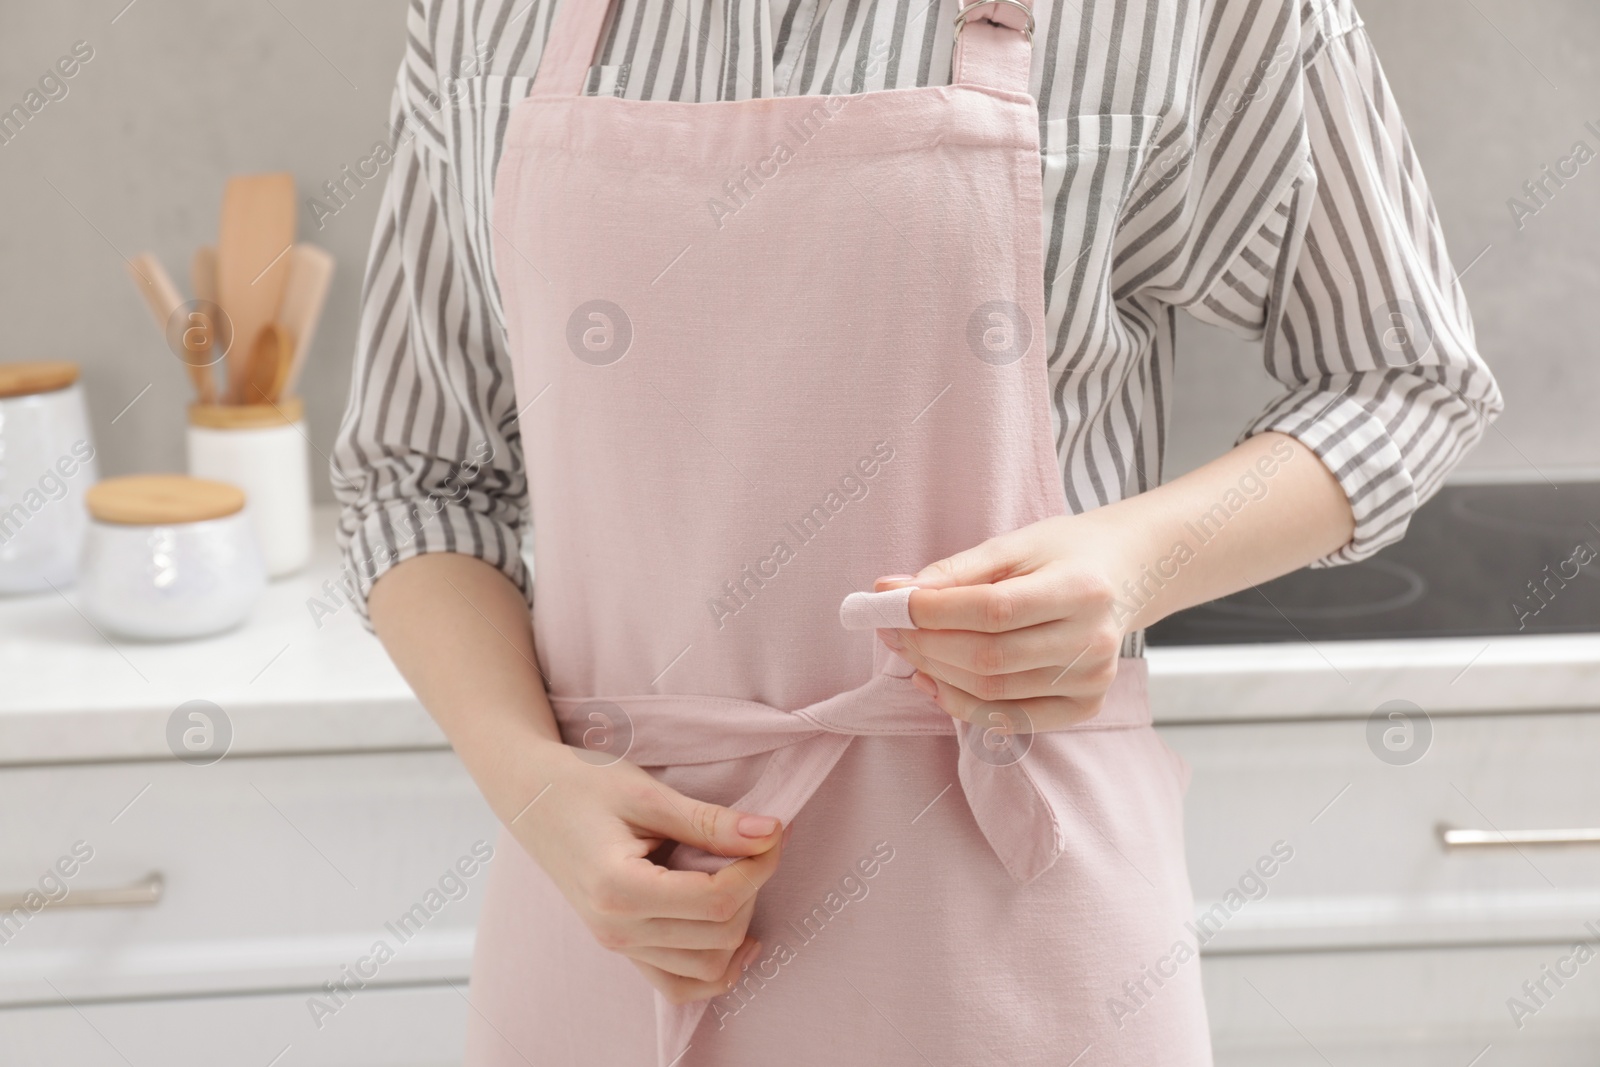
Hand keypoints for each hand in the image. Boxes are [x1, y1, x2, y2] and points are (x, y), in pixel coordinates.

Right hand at [512, 743, 785, 1004]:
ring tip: (739, 877)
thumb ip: (709, 822)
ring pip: (707, 969)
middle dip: (753, 890)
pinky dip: (715, 968)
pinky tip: (737, 935)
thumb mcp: (647, 795)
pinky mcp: (622, 946)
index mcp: (619, 889)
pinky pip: (679, 985)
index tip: (772, 833)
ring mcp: (617, 944)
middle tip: (757, 845)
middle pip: (719, 936)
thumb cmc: (581, 783)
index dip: (759, 867)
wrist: (530, 794)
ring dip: (739, 926)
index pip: (716, 900)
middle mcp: (617, 930)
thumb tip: (769, 833)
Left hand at [877, 513, 1133, 731]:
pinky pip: (1010, 718)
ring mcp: (1093, 680)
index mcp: (1081, 589)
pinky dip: (961, 704)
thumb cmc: (1065, 554)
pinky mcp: (1085, 705)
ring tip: (906, 646)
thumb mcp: (1015, 545)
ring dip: (935, 672)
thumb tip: (892, 593)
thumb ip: (956, 570)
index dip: (935, 611)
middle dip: (926, 643)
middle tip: (889, 626)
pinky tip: (933, 680)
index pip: (994, 610)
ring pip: (993, 693)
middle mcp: (1094, 640)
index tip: (892, 601)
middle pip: (989, 658)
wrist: (1128, 575)